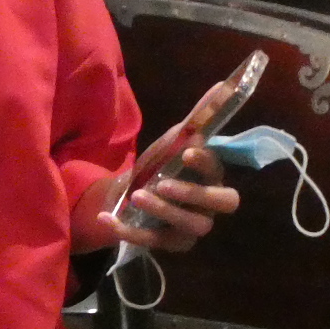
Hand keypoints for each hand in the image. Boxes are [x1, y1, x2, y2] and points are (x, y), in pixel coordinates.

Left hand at [74, 87, 244, 257]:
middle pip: (220, 206)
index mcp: (211, 179)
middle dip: (193, 193)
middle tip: (163, 183)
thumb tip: (221, 84)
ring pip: (188, 226)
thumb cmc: (159, 167)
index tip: (186, 151)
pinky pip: (152, 242)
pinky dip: (128, 232)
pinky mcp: (168, 244)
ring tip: (136, 196)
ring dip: (162, 211)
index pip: (219, 174)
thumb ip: (196, 119)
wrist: (129, 195)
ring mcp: (190, 229)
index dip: (206, 164)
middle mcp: (208, 207)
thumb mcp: (171, 142)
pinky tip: (108, 219)